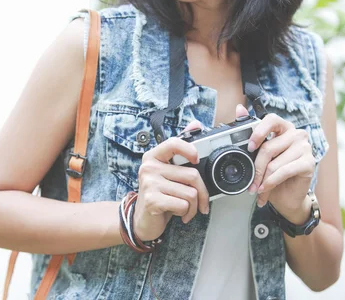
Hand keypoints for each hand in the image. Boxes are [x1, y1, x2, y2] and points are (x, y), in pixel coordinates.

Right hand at [133, 121, 209, 241]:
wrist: (142, 221)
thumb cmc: (159, 195)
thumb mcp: (169, 172)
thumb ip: (181, 150)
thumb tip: (195, 123)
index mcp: (153, 156)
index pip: (174, 143)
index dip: (190, 150)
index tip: (196, 159)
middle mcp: (149, 167)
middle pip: (192, 175)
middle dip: (201, 193)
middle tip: (199, 201)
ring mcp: (149, 183)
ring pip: (190, 193)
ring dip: (193, 206)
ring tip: (184, 208)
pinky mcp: (152, 200)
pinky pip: (183, 204)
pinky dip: (185, 213)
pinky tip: (176, 213)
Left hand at [238, 105, 315, 223]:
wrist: (287, 196)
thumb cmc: (273, 172)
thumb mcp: (259, 153)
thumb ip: (250, 131)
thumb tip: (239, 109)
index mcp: (283, 127)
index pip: (271, 119)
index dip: (258, 132)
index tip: (249, 146)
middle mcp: (296, 134)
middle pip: (268, 147)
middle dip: (256, 168)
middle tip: (250, 182)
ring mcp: (305, 147)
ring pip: (274, 163)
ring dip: (263, 180)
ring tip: (258, 189)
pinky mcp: (309, 162)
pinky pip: (284, 171)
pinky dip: (272, 182)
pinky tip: (266, 189)